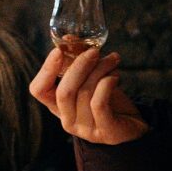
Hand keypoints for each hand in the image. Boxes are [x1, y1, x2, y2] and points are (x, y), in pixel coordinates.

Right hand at [29, 48, 149, 144]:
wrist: (132, 126)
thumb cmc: (109, 100)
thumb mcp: (91, 77)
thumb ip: (78, 59)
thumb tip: (67, 38)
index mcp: (58, 105)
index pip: (39, 90)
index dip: (46, 70)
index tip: (59, 50)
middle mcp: (67, 119)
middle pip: (64, 91)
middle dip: (80, 66)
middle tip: (95, 52)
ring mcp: (85, 129)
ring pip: (85, 93)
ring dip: (100, 70)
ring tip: (113, 60)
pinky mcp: (104, 132)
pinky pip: (99, 104)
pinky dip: (107, 85)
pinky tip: (115, 77)